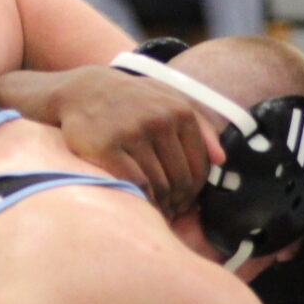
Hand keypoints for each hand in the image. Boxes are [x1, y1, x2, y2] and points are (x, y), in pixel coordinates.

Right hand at [11, 66, 221, 218]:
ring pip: (160, 186)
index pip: (199, 166)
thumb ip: (200, 127)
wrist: (82, 92)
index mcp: (179, 111)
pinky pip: (137, 185)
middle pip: (180, 179)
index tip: (185, 201)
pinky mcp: (108, 147)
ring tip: (157, 210)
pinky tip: (140, 204)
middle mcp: (159, 120)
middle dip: (178, 202)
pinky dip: (142, 200)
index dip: (195, 191)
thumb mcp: (168, 101)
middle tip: (170, 211)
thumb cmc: (132, 102)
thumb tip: (222, 160)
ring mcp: (133, 132)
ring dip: (161, 205)